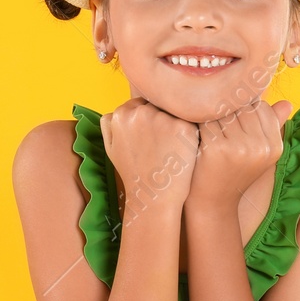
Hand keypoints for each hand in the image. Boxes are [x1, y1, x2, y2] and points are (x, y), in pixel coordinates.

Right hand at [99, 97, 200, 222]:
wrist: (154, 197)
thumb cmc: (134, 173)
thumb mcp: (110, 148)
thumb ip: (109, 125)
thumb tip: (114, 110)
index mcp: (121, 115)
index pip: (141, 102)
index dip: (149, 118)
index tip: (152, 136)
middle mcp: (140, 112)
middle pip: (158, 105)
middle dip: (162, 119)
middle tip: (163, 144)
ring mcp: (163, 119)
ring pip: (174, 112)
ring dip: (176, 125)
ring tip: (172, 148)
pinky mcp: (184, 128)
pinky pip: (190, 122)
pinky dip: (189, 134)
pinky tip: (183, 150)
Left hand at [187, 98, 293, 212]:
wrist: (213, 202)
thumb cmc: (235, 172)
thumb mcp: (260, 152)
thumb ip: (272, 125)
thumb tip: (287, 103)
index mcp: (275, 146)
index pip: (262, 108)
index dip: (245, 108)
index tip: (233, 119)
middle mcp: (261, 147)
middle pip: (243, 108)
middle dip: (229, 109)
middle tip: (217, 119)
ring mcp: (239, 148)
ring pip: (225, 112)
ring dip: (213, 114)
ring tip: (207, 125)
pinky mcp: (217, 149)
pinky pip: (208, 121)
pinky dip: (200, 123)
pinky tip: (197, 132)